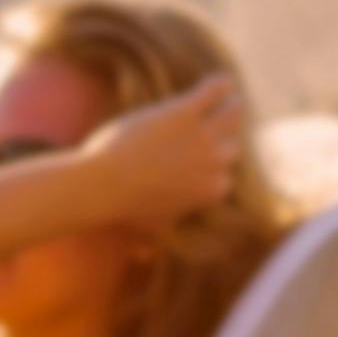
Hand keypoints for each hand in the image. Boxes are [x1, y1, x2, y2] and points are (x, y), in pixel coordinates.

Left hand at [81, 76, 247, 232]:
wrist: (103, 184)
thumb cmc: (121, 207)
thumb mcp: (146, 226)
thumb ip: (155, 235)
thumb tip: (145, 256)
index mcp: (212, 190)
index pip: (225, 177)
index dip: (213, 170)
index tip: (204, 165)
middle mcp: (214, 162)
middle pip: (231, 147)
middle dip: (223, 142)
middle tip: (217, 131)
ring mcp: (202, 136)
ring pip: (233, 115)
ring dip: (234, 107)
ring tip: (232, 99)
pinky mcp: (184, 112)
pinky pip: (212, 93)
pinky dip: (220, 85)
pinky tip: (222, 80)